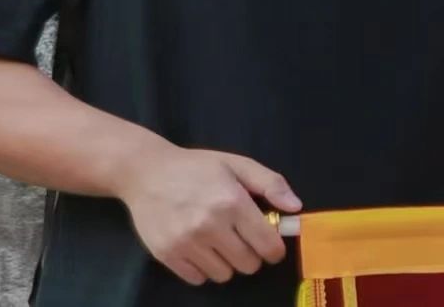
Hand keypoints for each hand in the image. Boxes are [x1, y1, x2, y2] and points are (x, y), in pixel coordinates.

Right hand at [118, 142, 301, 285]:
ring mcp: (188, 243)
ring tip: (216, 239)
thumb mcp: (236, 164)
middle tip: (240, 237)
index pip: (267, 245)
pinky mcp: (168, 256)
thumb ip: (270, 184)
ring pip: (224, 275)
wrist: (147, 172)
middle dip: (250, 254)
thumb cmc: (196, 167)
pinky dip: (202, 267)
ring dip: (226, 262)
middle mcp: (211, 225)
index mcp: (232, 201)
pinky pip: (199, 279)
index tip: (269, 243)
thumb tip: (296, 208)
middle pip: (248, 265)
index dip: (274, 248)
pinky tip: (198, 246)